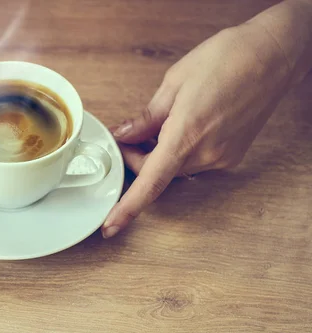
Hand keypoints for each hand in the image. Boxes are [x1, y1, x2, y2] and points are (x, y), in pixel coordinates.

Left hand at [102, 21, 294, 237]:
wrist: (274, 55)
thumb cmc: (226, 59)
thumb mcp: (174, 83)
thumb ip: (146, 117)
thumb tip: (125, 136)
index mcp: (186, 134)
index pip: (150, 182)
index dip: (128, 207)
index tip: (111, 225)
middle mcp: (206, 154)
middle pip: (158, 174)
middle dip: (139, 159)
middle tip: (131, 134)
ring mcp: (222, 158)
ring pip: (176, 169)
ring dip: (160, 155)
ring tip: (163, 124)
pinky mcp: (232, 157)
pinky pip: (196, 163)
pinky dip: (181, 153)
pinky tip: (184, 127)